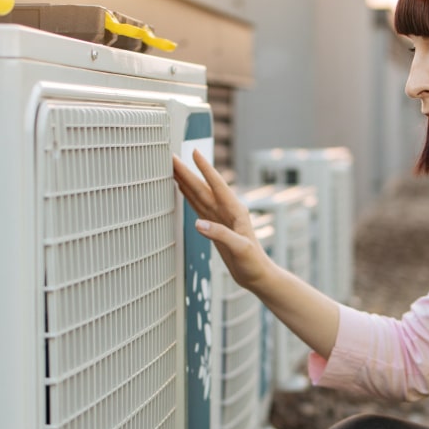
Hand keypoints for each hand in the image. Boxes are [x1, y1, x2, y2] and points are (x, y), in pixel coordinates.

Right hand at [173, 149, 271, 291]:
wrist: (257, 275)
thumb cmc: (253, 262)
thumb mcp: (240, 249)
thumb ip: (220, 235)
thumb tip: (198, 223)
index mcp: (235, 211)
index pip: (217, 185)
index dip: (205, 169)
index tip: (194, 153)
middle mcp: (226, 210)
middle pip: (202, 187)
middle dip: (187, 171)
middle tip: (172, 157)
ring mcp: (219, 217)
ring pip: (198, 194)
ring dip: (185, 180)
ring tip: (172, 168)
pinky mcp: (213, 225)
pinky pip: (197, 206)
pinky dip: (188, 195)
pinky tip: (181, 187)